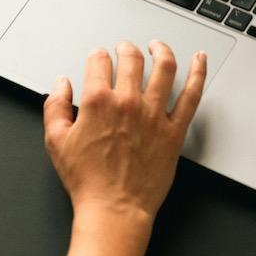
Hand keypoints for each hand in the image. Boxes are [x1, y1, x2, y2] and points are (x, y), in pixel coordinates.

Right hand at [44, 41, 206, 255]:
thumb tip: (61, 84)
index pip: (99, 61)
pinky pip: (192, 95)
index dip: (97, 56)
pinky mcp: (174, 130)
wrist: (114, 210)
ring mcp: (154, 115)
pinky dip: (199, 73)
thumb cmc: (87, 181)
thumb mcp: (56, 141)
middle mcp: (128, 102)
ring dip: (161, 49)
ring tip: (157, 45)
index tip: (99, 58)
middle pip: (131, 58)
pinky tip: (200, 59)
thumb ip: (55, 106)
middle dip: (126, 48)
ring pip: (164, 67)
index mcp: (98, 102)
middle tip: (125, 49)